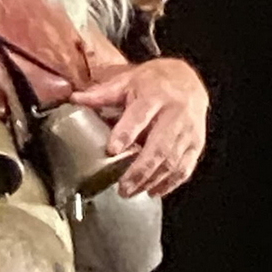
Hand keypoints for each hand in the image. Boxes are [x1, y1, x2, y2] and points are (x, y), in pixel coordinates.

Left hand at [67, 57, 208, 197]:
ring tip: (133, 192)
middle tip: (123, 186)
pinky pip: (185, 166)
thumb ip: (102, 94)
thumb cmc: (154, 82)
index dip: (126, 134)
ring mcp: (188, 131)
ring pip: (172, 160)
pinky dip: (170, 182)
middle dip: (140, 170)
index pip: (139, 117)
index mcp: (154, 96)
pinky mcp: (197, 143)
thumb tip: (74, 99)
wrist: (189, 80)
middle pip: (159, 146)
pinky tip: (154, 191)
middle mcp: (175, 114)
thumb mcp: (128, 81)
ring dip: (153, 180)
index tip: (112, 150)